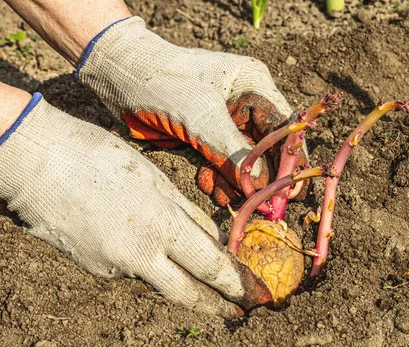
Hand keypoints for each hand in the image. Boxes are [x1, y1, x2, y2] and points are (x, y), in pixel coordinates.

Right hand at [0, 93, 272, 317]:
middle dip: (217, 304)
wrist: (33, 163)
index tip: (254, 294)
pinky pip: (130, 266)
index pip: (211, 266)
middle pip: (188, 293)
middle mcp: (140, 255)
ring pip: (158, 277)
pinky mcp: (94, 268)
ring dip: (177, 274)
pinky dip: (140, 256)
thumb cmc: (98, 156)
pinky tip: (127, 232)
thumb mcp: (154, 177)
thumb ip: (186, 212)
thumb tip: (210, 238)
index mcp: (162, 225)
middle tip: (238, 312)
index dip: (236, 283)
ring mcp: (114, 267)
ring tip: (184, 260)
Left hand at [76, 17, 308, 205]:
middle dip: (263, 177)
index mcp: (253, 85)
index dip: (290, 159)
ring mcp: (225, 123)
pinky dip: (218, 179)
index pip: (285, 126)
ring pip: (244, 162)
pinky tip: (209, 187)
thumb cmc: (161, 82)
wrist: (118, 78)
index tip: (288, 190)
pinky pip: (222, 165)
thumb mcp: (200, 116)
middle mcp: (245, 104)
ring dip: (237, 183)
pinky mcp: (206, 138)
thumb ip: (233, 151)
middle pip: (268, 148)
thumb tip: (262, 186)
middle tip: (262, 205)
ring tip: (226, 197)